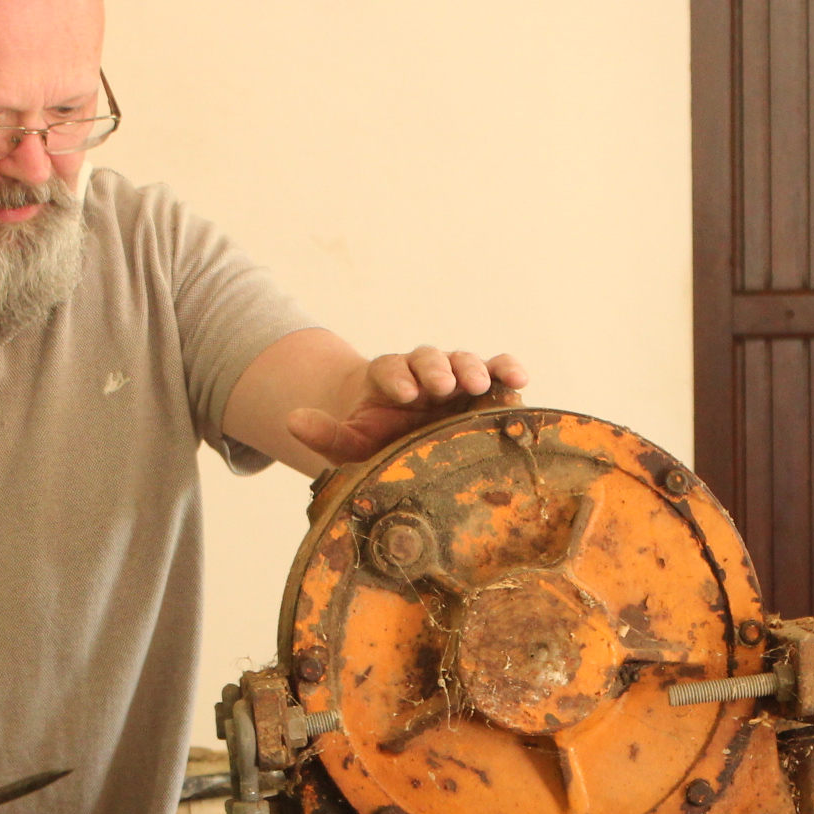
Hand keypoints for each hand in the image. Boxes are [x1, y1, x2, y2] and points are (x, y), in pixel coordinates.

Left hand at [285, 347, 528, 462]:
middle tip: (439, 386)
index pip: (390, 369)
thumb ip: (326, 435)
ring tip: (480, 384)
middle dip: (435, 369)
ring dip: (473, 368)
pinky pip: (500, 373)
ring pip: (465, 362)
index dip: (396, 377)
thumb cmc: (381, 450)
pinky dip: (509, 371)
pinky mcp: (487, 391)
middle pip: (428, 359)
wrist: (413, 454)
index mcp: (389, 383)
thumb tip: (292, 420)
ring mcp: (458, 380)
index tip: (402, 393)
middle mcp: (424, 375)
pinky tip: (521, 380)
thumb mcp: (351, 447)